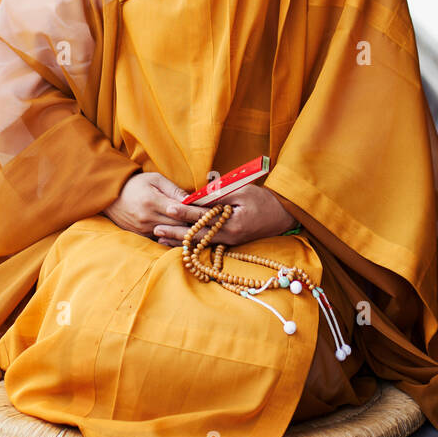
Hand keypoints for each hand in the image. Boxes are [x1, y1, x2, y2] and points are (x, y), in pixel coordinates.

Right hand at [104, 170, 212, 239]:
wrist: (110, 195)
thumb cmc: (135, 183)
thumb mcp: (155, 179)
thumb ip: (174, 190)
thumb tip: (192, 198)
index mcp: (153, 202)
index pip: (182, 211)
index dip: (199, 213)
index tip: (215, 214)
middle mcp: (148, 218)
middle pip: (179, 226)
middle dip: (197, 226)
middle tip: (216, 225)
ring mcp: (144, 229)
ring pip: (172, 235)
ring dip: (188, 234)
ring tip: (206, 233)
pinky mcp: (140, 236)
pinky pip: (162, 240)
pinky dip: (174, 239)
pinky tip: (187, 238)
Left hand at [153, 183, 294, 248]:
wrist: (282, 215)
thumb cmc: (263, 200)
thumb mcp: (242, 191)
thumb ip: (219, 195)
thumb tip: (196, 195)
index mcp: (232, 223)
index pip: (202, 216)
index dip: (185, 211)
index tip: (169, 207)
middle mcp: (229, 236)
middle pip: (196, 235)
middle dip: (175, 232)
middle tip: (155, 229)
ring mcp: (229, 242)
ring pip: (199, 243)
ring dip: (179, 241)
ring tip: (160, 239)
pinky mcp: (230, 243)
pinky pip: (206, 245)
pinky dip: (191, 243)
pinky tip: (178, 243)